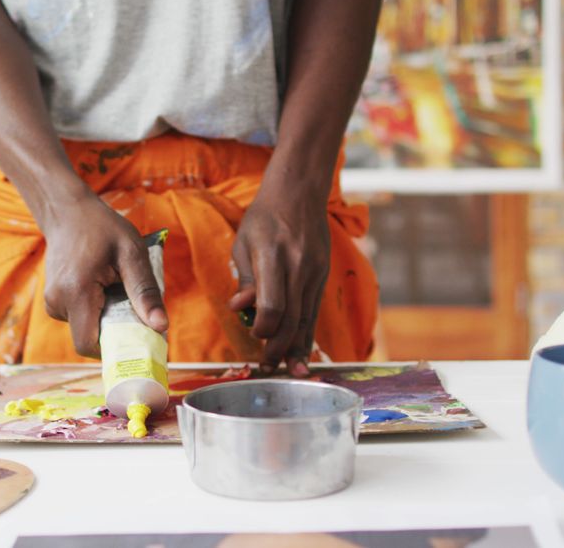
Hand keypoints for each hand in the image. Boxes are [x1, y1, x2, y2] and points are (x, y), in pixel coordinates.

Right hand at [43, 197, 167, 356]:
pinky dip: (95, 310)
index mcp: (76, 292)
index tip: (135, 339)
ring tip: (114, 288)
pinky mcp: (53, 300)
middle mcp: (57, 301)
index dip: (112, 349)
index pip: (88, 344)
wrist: (68, 211)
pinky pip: (78, 317)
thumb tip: (161, 327)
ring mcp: (51, 302)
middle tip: (132, 307)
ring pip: (84, 327)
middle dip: (114, 330)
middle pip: (89, 337)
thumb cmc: (102, 228)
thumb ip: (145, 291)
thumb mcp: (132, 253)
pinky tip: (102, 286)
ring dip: (105, 317)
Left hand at [230, 189, 329, 377]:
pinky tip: (301, 350)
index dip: (264, 328)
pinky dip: (308, 333)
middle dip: (279, 347)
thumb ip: (245, 278)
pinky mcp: (323, 276)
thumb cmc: (263, 218)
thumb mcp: (244, 243)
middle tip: (267, 367)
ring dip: (297, 347)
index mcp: (274, 257)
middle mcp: (299, 267)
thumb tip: (240, 308)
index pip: (273, 305)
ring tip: (290, 369)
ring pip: (308, 319)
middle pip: (293, 319)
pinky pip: (315, 311)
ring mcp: (316, 272)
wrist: (299, 193)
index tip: (254, 335)